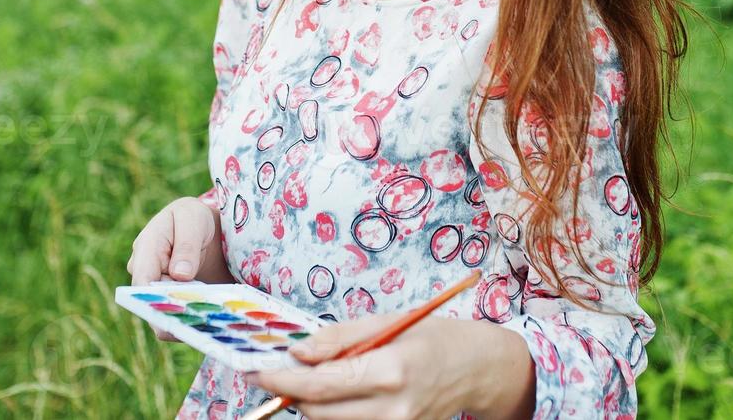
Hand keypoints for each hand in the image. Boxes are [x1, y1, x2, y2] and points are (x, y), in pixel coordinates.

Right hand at [127, 197, 232, 341]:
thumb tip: (179, 274)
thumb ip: (186, 244)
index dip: (154, 297)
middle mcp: (145, 272)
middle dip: (175, 311)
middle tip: (202, 317)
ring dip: (185, 319)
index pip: (142, 279)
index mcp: (146, 247)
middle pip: (152, 302)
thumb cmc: (193, 219)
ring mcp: (155, 289)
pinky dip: (191, 322)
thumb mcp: (193, 220)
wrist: (202, 229)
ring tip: (210, 320)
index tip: (177, 308)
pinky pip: (175, 319)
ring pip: (163, 315)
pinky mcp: (168, 302)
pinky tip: (210, 321)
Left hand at [244, 314, 533, 419]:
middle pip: (319, 413)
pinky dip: (334, 416)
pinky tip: (334, 397)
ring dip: (311, 406)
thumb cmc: (433, 337)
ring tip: (312, 381)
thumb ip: (339, 338)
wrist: (477, 368)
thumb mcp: (387, 322)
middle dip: (291, 393)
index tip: (255, 371)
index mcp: (391, 371)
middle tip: (276, 372)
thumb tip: (297, 353)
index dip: (281, 379)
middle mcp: (394, 409)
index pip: (321, 384)